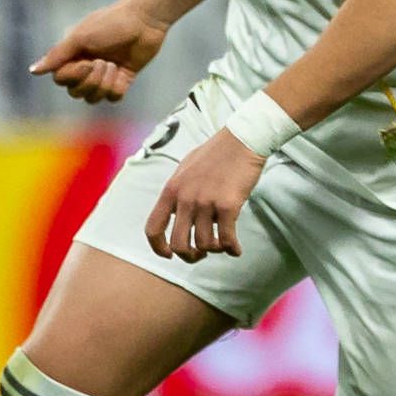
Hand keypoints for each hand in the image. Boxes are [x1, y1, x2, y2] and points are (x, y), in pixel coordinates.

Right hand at [33, 0, 169, 103]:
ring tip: (113, 65)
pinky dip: (117, 87)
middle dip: (90, 81)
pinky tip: (123, 72)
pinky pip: (113, 97)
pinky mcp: (123, 79)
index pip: (61, 79)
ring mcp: (104, 74)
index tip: (86, 62)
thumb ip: (57, 55)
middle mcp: (86, 66)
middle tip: (103, 62)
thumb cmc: (111, 23)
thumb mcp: (80, 37)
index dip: (72, 76)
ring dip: (104, 84)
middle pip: (76, 92)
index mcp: (73, 55)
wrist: (145, 20)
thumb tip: (33, 71)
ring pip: (93, 98)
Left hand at [147, 130, 264, 262]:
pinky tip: (236, 250)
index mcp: (171, 190)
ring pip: (204, 244)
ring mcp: (206, 202)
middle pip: (179, 243)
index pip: (153, 228)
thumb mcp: (186, 169)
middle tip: (200, 255)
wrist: (242, 140)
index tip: (169, 255)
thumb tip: (175, 211)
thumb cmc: (217, 152)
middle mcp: (185, 198)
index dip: (158, 248)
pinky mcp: (228, 205)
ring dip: (214, 250)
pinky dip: (232, 249)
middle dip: (189, 256)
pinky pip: (227, 238)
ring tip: (222, 246)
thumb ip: (178, 191)